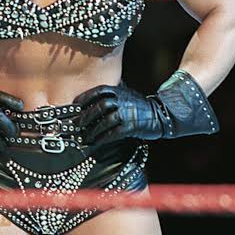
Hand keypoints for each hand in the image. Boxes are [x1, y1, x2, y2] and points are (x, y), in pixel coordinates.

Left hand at [74, 71, 219, 146]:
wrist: (160, 114)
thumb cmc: (138, 106)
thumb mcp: (125, 95)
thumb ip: (111, 96)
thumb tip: (89, 104)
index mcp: (118, 90)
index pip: (97, 91)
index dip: (84, 98)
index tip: (74, 106)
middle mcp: (121, 99)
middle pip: (98, 106)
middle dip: (85, 117)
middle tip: (76, 126)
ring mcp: (126, 112)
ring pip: (104, 120)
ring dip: (92, 130)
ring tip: (84, 137)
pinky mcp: (131, 126)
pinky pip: (112, 133)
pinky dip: (102, 139)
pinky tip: (95, 143)